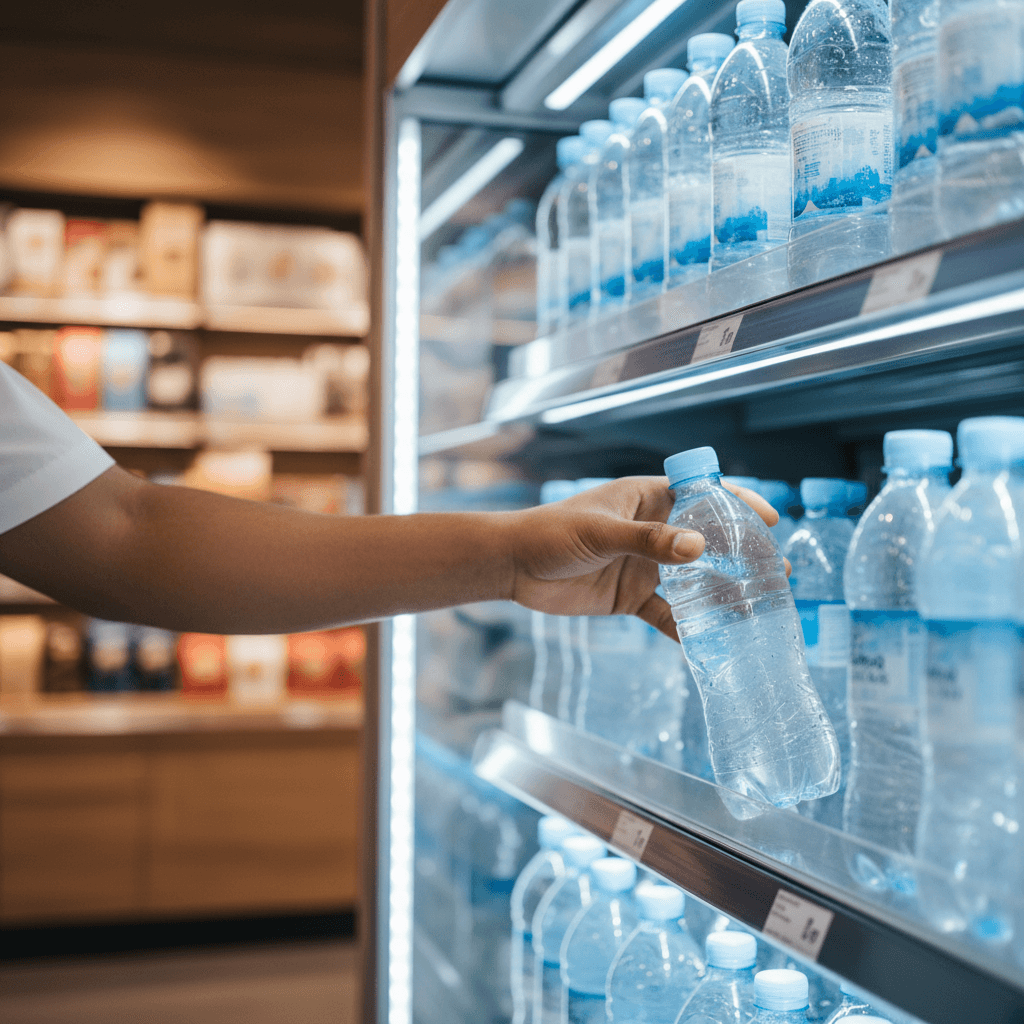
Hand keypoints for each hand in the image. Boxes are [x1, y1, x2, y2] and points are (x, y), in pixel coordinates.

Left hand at [506, 476, 782, 640]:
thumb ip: (648, 541)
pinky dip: (688, 627)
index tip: (770, 519)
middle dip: (741, 555)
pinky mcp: (631, 597)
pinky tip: (712, 642)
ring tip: (759, 607)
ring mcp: (644, 565)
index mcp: (647, 500)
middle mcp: (652, 531)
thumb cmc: (551, 533)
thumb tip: (699, 548)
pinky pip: (668, 613)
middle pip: (707, 541)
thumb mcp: (601, 532)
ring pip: (694, 580)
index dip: (737, 504)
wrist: (513, 567)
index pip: (702, 494)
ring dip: (723, 593)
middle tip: (777, 572)